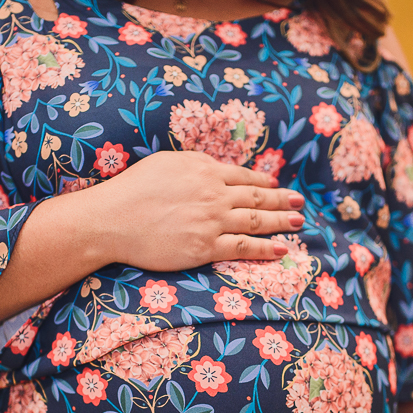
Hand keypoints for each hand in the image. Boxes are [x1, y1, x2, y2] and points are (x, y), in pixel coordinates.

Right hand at [98, 150, 304, 270]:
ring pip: (255, 221)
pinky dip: (265, 248)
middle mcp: (213, 194)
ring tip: (298, 223)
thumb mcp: (166, 163)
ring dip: (280, 222)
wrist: (112, 219)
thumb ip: (195, 164)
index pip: (242, 177)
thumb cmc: (132, 190)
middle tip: (299, 203)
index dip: (262, 183)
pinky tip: (281, 248)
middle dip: (281, 200)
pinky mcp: (205, 247)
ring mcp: (211, 221)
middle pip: (256, 198)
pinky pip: (243, 247)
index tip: (275, 186)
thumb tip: (214, 168)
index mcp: (204, 170)